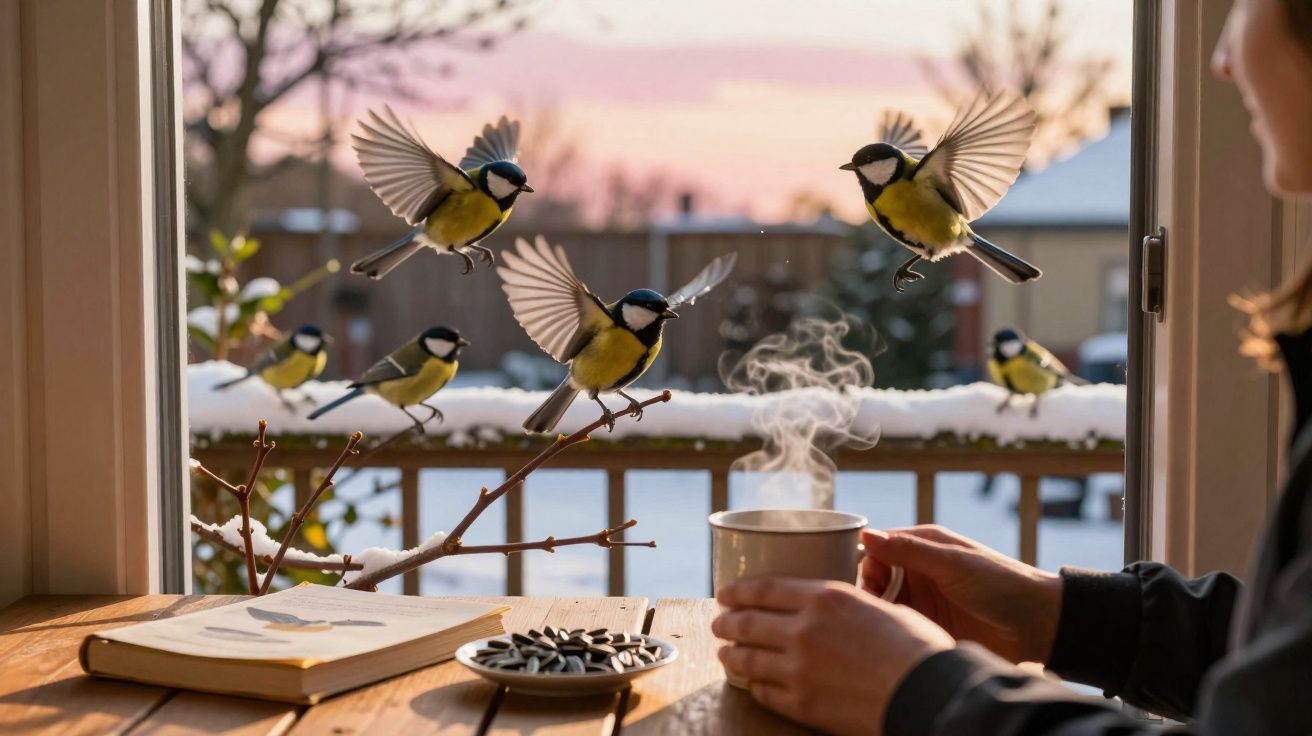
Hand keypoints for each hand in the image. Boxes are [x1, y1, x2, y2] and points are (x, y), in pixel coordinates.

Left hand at [713, 578, 952, 735]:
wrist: (927, 693)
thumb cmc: (916, 647)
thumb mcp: (880, 606)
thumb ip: (848, 604)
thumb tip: (835, 607)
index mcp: (824, 598)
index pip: (764, 589)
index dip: (738, 591)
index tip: (725, 593)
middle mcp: (803, 630)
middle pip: (748, 622)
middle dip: (727, 622)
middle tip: (719, 624)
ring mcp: (799, 669)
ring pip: (749, 658)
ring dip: (731, 653)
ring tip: (725, 652)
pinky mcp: (802, 703)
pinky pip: (764, 692)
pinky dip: (754, 684)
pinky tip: (752, 682)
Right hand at [861, 525, 1061, 663]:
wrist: (1039, 625)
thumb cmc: (1001, 584)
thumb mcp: (952, 564)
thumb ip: (909, 550)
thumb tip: (866, 535)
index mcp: (924, 545)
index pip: (878, 549)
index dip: (867, 566)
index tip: (871, 587)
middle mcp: (919, 571)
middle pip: (876, 578)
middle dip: (869, 592)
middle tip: (876, 611)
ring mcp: (924, 600)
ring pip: (885, 604)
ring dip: (879, 613)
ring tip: (884, 627)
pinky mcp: (930, 626)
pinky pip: (901, 626)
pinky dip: (893, 630)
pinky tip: (893, 638)